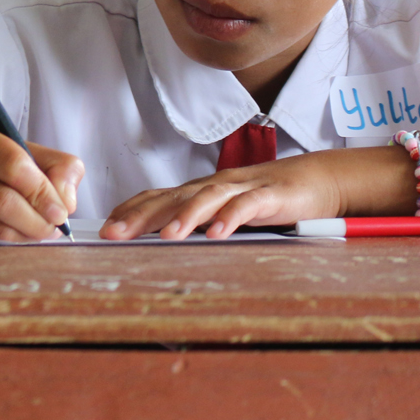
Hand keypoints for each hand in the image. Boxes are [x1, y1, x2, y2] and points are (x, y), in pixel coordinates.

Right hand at [0, 119, 82, 241]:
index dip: (43, 192)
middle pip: (2, 201)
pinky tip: (15, 233)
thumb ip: (56, 166)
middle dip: (37, 221)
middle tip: (54, 228)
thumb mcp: (20, 149)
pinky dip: (6, 241)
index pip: (13, 165)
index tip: (61, 211)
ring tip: (38, 231)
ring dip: (25, 235)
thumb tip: (66, 202)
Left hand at [102, 152, 348, 239]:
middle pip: (172, 198)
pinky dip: (231, 218)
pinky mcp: (270, 196)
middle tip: (114, 233)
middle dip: (141, 216)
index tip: (104, 228)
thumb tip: (164, 242)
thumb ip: (198, 222)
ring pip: (207, 198)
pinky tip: (218, 234)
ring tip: (166, 236)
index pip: (157, 197)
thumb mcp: (225, 211)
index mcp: (200, 191)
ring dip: (185, 217)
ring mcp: (241, 188)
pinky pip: (248, 206)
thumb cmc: (265, 198)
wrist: (316, 178)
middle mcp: (214, 186)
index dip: (130, 211)